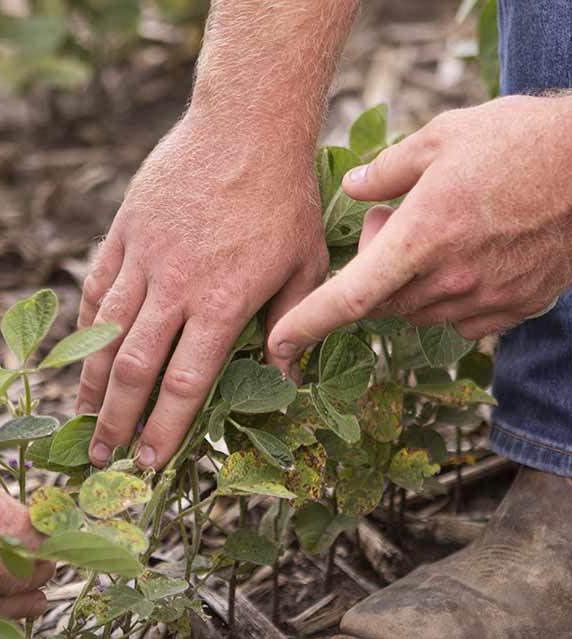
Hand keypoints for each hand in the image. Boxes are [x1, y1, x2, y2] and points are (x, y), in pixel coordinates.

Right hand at [76, 108, 328, 469]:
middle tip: (101, 456)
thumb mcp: (305, 263)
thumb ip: (291, 324)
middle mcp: (176, 286)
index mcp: (223, 302)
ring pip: (105, 332)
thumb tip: (286, 377)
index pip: (184, 383)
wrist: (247, 122)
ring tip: (80, 417)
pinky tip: (81, 352)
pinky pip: (97, 287)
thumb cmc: (284, 196)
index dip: (164, 429)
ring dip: (91, 381)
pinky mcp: (125, 231)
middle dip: (115, 419)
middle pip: (135, 367)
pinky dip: (87, 325)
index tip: (148, 462)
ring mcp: (145, 257)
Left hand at [266, 95, 571, 370]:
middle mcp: (447, 281)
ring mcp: (481, 301)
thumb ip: (385, 170)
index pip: (348, 297)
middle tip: (392, 222)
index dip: (306, 324)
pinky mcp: (509, 310)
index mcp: (421, 239)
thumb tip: (351, 187)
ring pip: (414, 311)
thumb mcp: (440, 137)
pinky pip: (456, 318)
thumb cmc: (517, 144)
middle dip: (369, 271)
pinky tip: (467, 257)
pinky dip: (445, 296)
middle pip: (377, 301)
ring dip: (407, 283)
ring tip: (438, 233)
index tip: (277, 345)